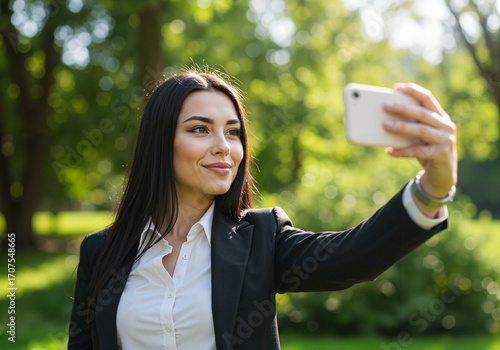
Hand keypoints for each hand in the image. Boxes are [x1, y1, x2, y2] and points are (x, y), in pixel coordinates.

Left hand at [382, 83, 456, 211]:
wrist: (442, 175)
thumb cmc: (426, 150)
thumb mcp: (418, 136)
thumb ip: (408, 126)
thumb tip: (381, 119)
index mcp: (440, 116)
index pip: (427, 98)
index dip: (412, 91)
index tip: (395, 88)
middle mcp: (445, 126)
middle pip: (422, 113)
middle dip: (403, 108)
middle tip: (385, 106)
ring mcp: (446, 140)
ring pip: (420, 130)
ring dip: (401, 127)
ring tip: (384, 125)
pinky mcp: (441, 155)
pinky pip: (418, 151)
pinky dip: (402, 151)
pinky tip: (389, 151)